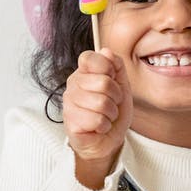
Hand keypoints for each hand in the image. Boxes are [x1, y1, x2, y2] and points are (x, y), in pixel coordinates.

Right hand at [62, 48, 132, 188]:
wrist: (107, 139)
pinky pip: (97, 120)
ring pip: (101, 103)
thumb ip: (117, 66)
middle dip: (116, 97)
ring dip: (111, 113)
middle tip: (112, 104)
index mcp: (83, 72)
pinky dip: (104, 126)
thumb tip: (106, 51)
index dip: (107, 68)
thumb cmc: (112, 110)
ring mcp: (69, 103)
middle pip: (103, 82)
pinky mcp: (70, 122)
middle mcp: (72, 85)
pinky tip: (98, 127)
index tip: (112, 79)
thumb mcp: (122, 85)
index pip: (89, 58)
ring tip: (106, 116)